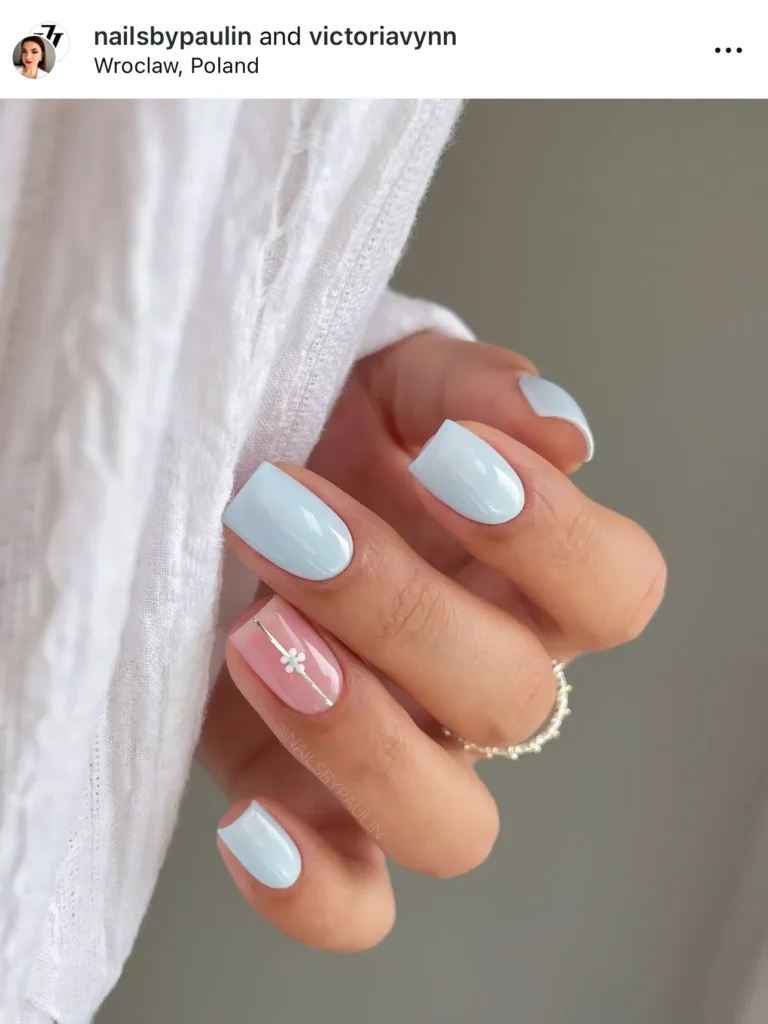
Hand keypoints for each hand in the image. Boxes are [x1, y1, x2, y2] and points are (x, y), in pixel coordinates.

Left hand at [197, 332, 665, 951]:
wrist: (211, 493)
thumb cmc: (316, 434)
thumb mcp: (385, 385)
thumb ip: (466, 388)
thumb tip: (554, 425)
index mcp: (519, 579)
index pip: (612, 590)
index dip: (551, 537)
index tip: (451, 456)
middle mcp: (476, 681)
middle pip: (508, 698)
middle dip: (395, 607)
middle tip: (282, 517)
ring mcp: (401, 758)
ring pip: (451, 823)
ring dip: (358, 738)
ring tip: (256, 640)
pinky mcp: (314, 813)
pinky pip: (354, 903)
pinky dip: (311, 889)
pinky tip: (248, 819)